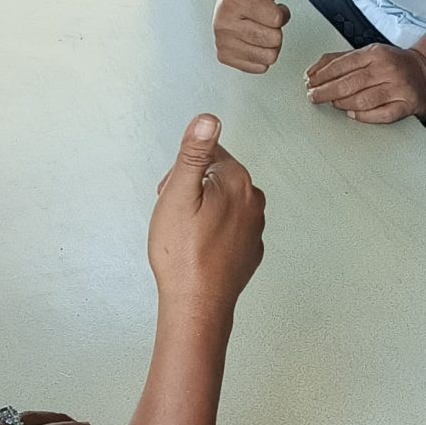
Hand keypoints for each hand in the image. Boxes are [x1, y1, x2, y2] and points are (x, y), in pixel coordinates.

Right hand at [147, 115, 265, 323]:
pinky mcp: (250, 250)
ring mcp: (255, 227)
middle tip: (173, 218)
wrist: (198, 305)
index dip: (181, 173)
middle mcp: (254, 201)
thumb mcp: (178, 194)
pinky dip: (211, 233)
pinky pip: (228, 228)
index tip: (171, 196)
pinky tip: (197, 250)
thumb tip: (208, 119)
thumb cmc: (183, 252)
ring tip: (183, 236)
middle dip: (190, 190)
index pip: (207, 155)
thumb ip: (194, 153)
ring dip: (201, 212)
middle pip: (215, 177)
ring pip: (221, 203)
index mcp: (238, 181)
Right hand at [214, 0, 289, 73]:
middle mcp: (221, 24)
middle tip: (265, 17)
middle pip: (274, 41)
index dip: (280, 12)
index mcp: (230, 2)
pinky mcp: (225, 57)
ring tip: (259, 26)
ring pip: (268, 57)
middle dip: (275, 28)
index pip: (277, 20)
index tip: (270, 3)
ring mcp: (222, 42)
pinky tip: (253, 39)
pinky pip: (259, 68)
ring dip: (269, 42)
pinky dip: (261, 55)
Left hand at [303, 43, 425, 123]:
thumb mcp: (368, 53)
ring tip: (332, 104)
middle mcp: (388, 69)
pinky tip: (353, 113)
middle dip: (327, 91)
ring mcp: (399, 88)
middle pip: (350, 83)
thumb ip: (340, 60)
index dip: (322, 75)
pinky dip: (364, 116)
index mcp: (376, 53)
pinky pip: (381, 114)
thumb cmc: (394, 64)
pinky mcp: (407, 105)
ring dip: (342, 103)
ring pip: (363, 99)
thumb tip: (313, 71)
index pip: (343, 64)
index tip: (310, 82)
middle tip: (314, 97)